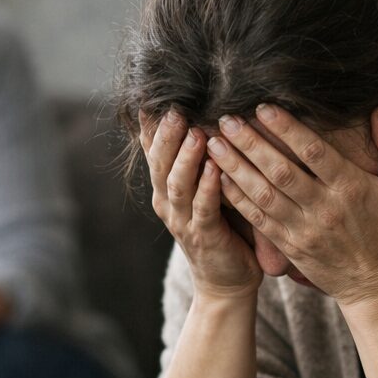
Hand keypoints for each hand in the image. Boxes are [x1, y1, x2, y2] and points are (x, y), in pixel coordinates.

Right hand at [141, 109, 261, 299]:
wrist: (226, 280)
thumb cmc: (221, 226)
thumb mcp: (203, 187)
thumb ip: (198, 158)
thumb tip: (204, 114)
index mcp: (164, 187)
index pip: (152, 150)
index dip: (151, 125)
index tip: (155, 97)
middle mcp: (167, 202)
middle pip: (159, 163)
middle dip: (166, 135)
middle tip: (175, 109)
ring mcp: (183, 221)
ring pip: (177, 184)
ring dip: (186, 158)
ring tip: (197, 133)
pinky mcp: (205, 236)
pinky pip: (204, 208)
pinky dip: (209, 187)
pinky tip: (217, 169)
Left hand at [208, 105, 377, 306]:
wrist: (377, 284)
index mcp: (351, 188)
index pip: (314, 152)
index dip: (287, 128)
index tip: (263, 107)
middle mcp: (324, 208)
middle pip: (280, 171)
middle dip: (250, 143)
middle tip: (226, 119)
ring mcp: (304, 230)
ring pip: (263, 194)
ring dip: (235, 168)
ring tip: (214, 144)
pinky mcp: (289, 247)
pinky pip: (258, 220)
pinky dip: (237, 198)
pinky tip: (220, 178)